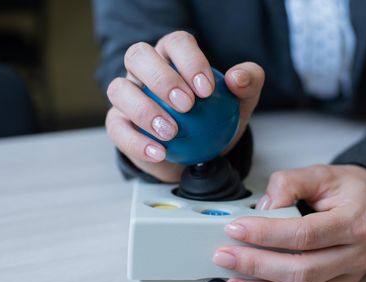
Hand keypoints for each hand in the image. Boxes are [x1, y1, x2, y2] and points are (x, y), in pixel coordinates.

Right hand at [105, 31, 264, 181]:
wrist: (197, 153)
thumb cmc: (215, 119)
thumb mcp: (240, 103)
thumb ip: (247, 83)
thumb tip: (237, 78)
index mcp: (172, 55)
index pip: (176, 43)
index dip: (189, 61)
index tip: (207, 90)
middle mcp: (144, 69)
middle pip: (138, 56)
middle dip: (162, 78)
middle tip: (186, 105)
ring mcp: (127, 95)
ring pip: (119, 89)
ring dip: (143, 109)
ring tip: (171, 132)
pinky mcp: (118, 124)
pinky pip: (117, 129)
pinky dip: (136, 142)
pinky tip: (159, 153)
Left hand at [213, 165, 365, 281]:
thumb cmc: (352, 191)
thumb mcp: (322, 173)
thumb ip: (289, 183)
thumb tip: (262, 208)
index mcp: (354, 221)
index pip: (305, 234)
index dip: (265, 234)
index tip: (236, 229)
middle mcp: (354, 254)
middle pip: (303, 271)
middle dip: (257, 266)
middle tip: (225, 257)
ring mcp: (349, 276)